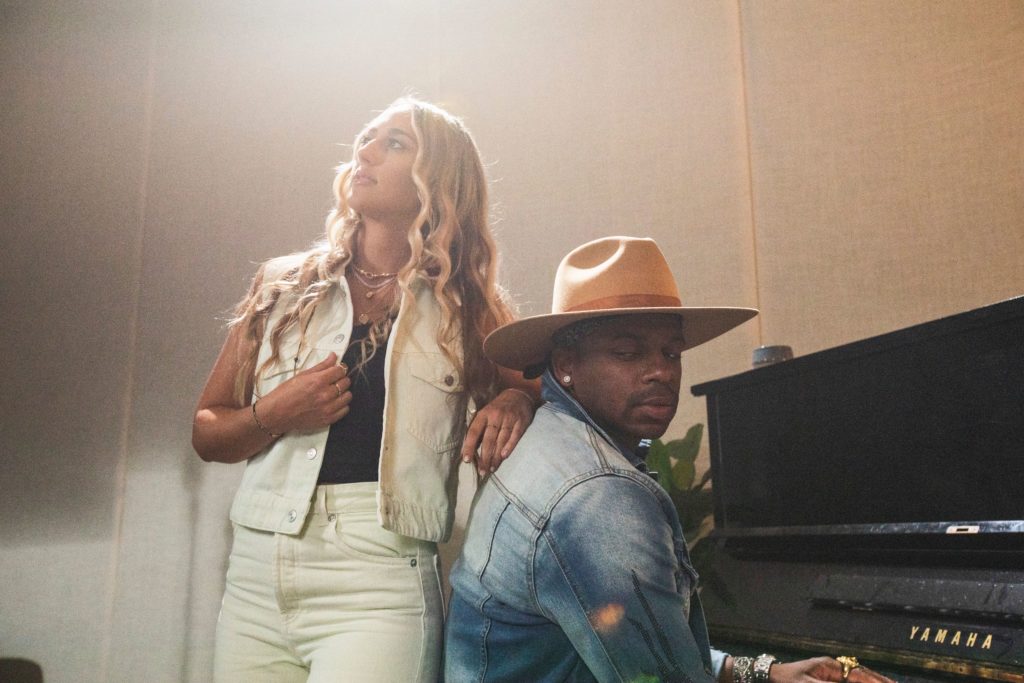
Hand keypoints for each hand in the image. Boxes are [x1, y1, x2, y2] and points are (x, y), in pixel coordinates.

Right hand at [258, 353, 351, 433]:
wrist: (276, 414)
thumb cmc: (285, 393)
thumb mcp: (302, 375)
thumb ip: (321, 366)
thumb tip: (334, 357)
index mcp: (318, 381)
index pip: (341, 370)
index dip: (340, 368)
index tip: (337, 369)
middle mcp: (325, 394)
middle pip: (345, 382)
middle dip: (341, 379)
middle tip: (334, 380)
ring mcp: (327, 408)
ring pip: (348, 396)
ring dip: (343, 392)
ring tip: (334, 391)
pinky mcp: (328, 419)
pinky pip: (345, 410)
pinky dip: (342, 405)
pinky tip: (334, 402)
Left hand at [461, 388, 534, 475]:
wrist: (519, 394)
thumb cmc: (498, 407)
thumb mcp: (486, 412)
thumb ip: (480, 428)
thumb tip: (470, 448)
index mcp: (484, 414)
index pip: (474, 432)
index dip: (469, 446)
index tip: (466, 460)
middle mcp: (496, 416)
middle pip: (488, 440)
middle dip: (485, 457)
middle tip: (482, 471)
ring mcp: (509, 419)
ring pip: (501, 441)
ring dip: (496, 456)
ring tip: (492, 468)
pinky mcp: (521, 422)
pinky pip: (515, 437)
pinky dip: (509, 447)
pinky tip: (504, 457)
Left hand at [769, 656, 895, 682]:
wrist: (771, 677)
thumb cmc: (787, 680)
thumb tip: (848, 682)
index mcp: (829, 666)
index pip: (858, 675)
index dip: (874, 681)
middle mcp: (833, 667)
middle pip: (861, 674)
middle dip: (878, 680)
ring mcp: (832, 673)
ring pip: (858, 678)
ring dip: (873, 681)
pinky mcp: (828, 679)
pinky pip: (849, 681)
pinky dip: (861, 682)